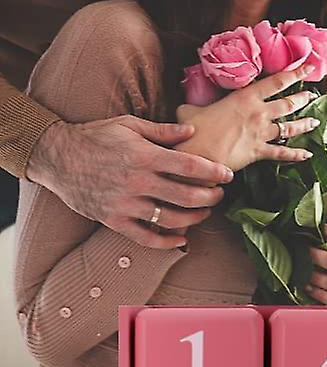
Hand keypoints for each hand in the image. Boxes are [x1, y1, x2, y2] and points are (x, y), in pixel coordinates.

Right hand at [26, 116, 230, 249]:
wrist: (58, 158)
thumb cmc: (96, 137)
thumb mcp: (130, 125)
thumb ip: (163, 130)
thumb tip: (192, 131)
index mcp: (144, 156)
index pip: (188, 165)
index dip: (212, 171)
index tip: (227, 174)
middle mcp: (137, 182)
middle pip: (185, 195)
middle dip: (209, 196)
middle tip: (220, 194)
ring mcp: (125, 204)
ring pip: (170, 218)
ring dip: (194, 218)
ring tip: (205, 212)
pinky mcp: (113, 220)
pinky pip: (145, 237)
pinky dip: (166, 242)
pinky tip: (182, 239)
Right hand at [176, 64, 320, 172]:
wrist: (197, 156)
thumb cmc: (192, 131)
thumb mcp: (190, 110)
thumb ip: (193, 106)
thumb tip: (186, 108)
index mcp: (245, 97)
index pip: (276, 81)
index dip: (294, 72)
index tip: (308, 66)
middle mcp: (258, 113)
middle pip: (288, 104)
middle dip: (302, 98)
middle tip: (311, 95)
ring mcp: (261, 133)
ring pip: (289, 128)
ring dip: (304, 124)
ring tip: (314, 122)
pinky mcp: (259, 152)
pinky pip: (281, 153)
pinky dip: (296, 155)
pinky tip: (307, 155)